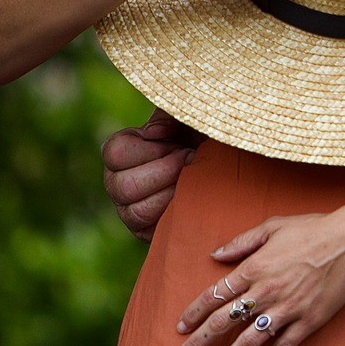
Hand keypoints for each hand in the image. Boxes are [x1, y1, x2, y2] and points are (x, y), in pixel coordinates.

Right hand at [103, 107, 200, 240]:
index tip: (178, 144)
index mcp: (122, 151)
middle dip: (166, 172)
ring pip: (136, 211)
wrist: (229, 164)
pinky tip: (191, 197)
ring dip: (172, 191)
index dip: (151, 150)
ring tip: (192, 178)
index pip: (115, 154)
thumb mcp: (188, 116)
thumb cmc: (205, 134)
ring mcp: (129, 209)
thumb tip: (151, 134)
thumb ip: (168, 115)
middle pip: (123, 186)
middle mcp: (117, 181)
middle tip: (190, 161)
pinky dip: (174, 212)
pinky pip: (150, 230)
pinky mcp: (145, 231)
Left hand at [175, 198, 344, 345]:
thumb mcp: (273, 226)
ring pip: (249, 341)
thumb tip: (215, 254)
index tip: (181, 328)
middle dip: (200, 341)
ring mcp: (287, 309)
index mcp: (253, 268)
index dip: (194, 313)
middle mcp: (265, 292)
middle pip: (223, 322)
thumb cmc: (313, 230)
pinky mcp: (308, 321)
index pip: (214, 295)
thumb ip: (242, 242)